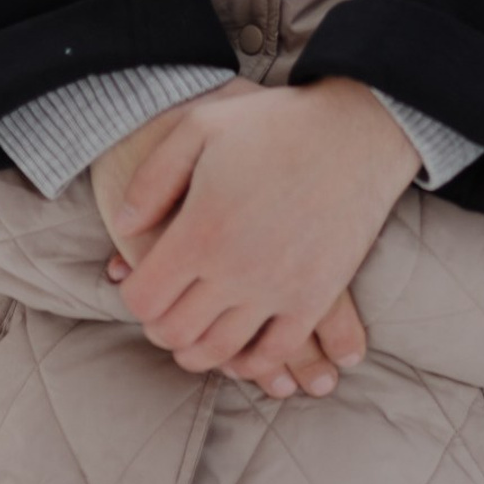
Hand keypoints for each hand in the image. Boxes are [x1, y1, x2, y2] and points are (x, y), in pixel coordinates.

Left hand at [110, 78, 418, 392]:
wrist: (358, 128)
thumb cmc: (277, 122)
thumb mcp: (202, 125)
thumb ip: (152, 178)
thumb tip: (125, 225)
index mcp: (202, 230)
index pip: (144, 300)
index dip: (135, 297)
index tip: (144, 283)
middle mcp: (236, 269)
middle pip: (175, 333)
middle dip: (162, 327)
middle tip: (169, 310)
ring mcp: (278, 288)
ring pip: (219, 352)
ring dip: (199, 350)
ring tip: (200, 329)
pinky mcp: (315, 297)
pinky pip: (274, 351)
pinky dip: (251, 361)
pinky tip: (245, 345)